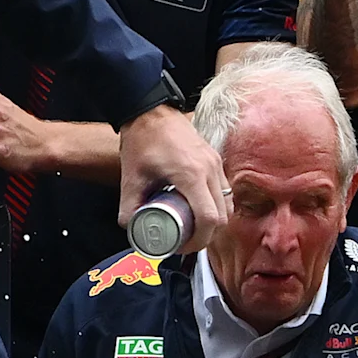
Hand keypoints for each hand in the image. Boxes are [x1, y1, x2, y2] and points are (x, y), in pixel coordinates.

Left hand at [116, 103, 228, 247]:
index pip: (209, 219)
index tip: (184, 246)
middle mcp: (210, 169)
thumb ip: (129, 206)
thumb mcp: (130, 177)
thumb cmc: (142, 141)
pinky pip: (225, 190)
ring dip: (215, 221)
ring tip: (194, 227)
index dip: (199, 240)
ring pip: (227, 204)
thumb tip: (131, 229)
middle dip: (207, 235)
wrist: (151, 110)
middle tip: (188, 241)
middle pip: (223, 217)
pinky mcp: (216, 159)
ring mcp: (216, 163)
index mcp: (191, 175)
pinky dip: (217, 205)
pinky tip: (200, 208)